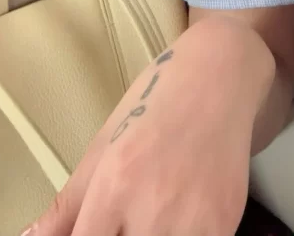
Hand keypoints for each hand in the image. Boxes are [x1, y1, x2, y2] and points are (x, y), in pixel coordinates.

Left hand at [26, 21, 270, 235]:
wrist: (221, 74)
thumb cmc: (158, 100)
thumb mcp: (103, 145)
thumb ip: (66, 206)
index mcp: (115, 185)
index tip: (93, 226)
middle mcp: (154, 206)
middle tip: (124, 219)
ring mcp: (195, 218)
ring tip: (151, 215)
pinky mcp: (226, 221)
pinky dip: (184, 235)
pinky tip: (180, 216)